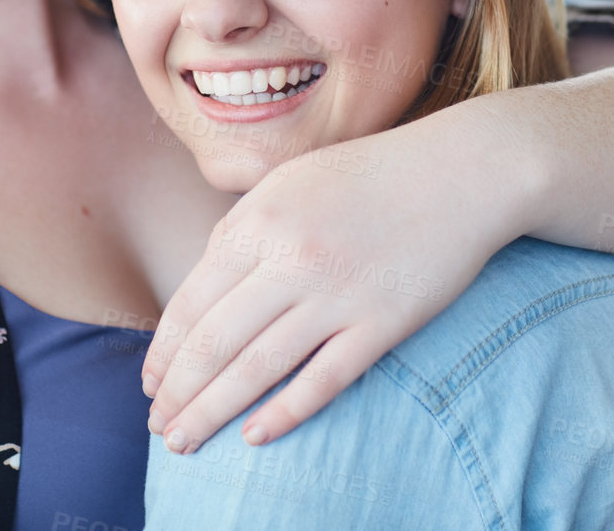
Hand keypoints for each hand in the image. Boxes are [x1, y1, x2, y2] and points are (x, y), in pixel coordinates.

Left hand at [140, 118, 532, 453]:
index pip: (191, 301)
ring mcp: (336, 293)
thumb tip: (202, 285)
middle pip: (213, 343)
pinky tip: (254, 436)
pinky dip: (284, 413)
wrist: (462, 173)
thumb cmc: (372, 175)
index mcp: (259, 221)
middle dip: (177, 393)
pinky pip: (322, 379)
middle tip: (158, 425)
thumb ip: (243, 228)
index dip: (164, 352)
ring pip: (256, 368)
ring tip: (184, 440)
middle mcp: (290, 258)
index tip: (151, 384)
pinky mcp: (382, 323)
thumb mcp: (290, 182)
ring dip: (212, 411)